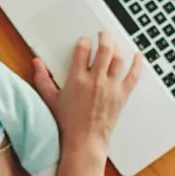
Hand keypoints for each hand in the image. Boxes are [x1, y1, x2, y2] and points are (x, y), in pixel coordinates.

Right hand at [33, 31, 141, 156]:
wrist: (84, 141)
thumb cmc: (67, 123)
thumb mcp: (50, 99)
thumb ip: (42, 79)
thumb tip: (36, 63)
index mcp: (77, 79)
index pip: (82, 51)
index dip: (84, 42)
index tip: (84, 40)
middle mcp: (96, 80)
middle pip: (105, 50)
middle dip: (105, 38)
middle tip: (104, 34)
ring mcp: (111, 87)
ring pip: (119, 59)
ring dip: (118, 48)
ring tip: (115, 44)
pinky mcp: (121, 96)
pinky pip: (133, 75)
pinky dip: (137, 64)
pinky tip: (138, 56)